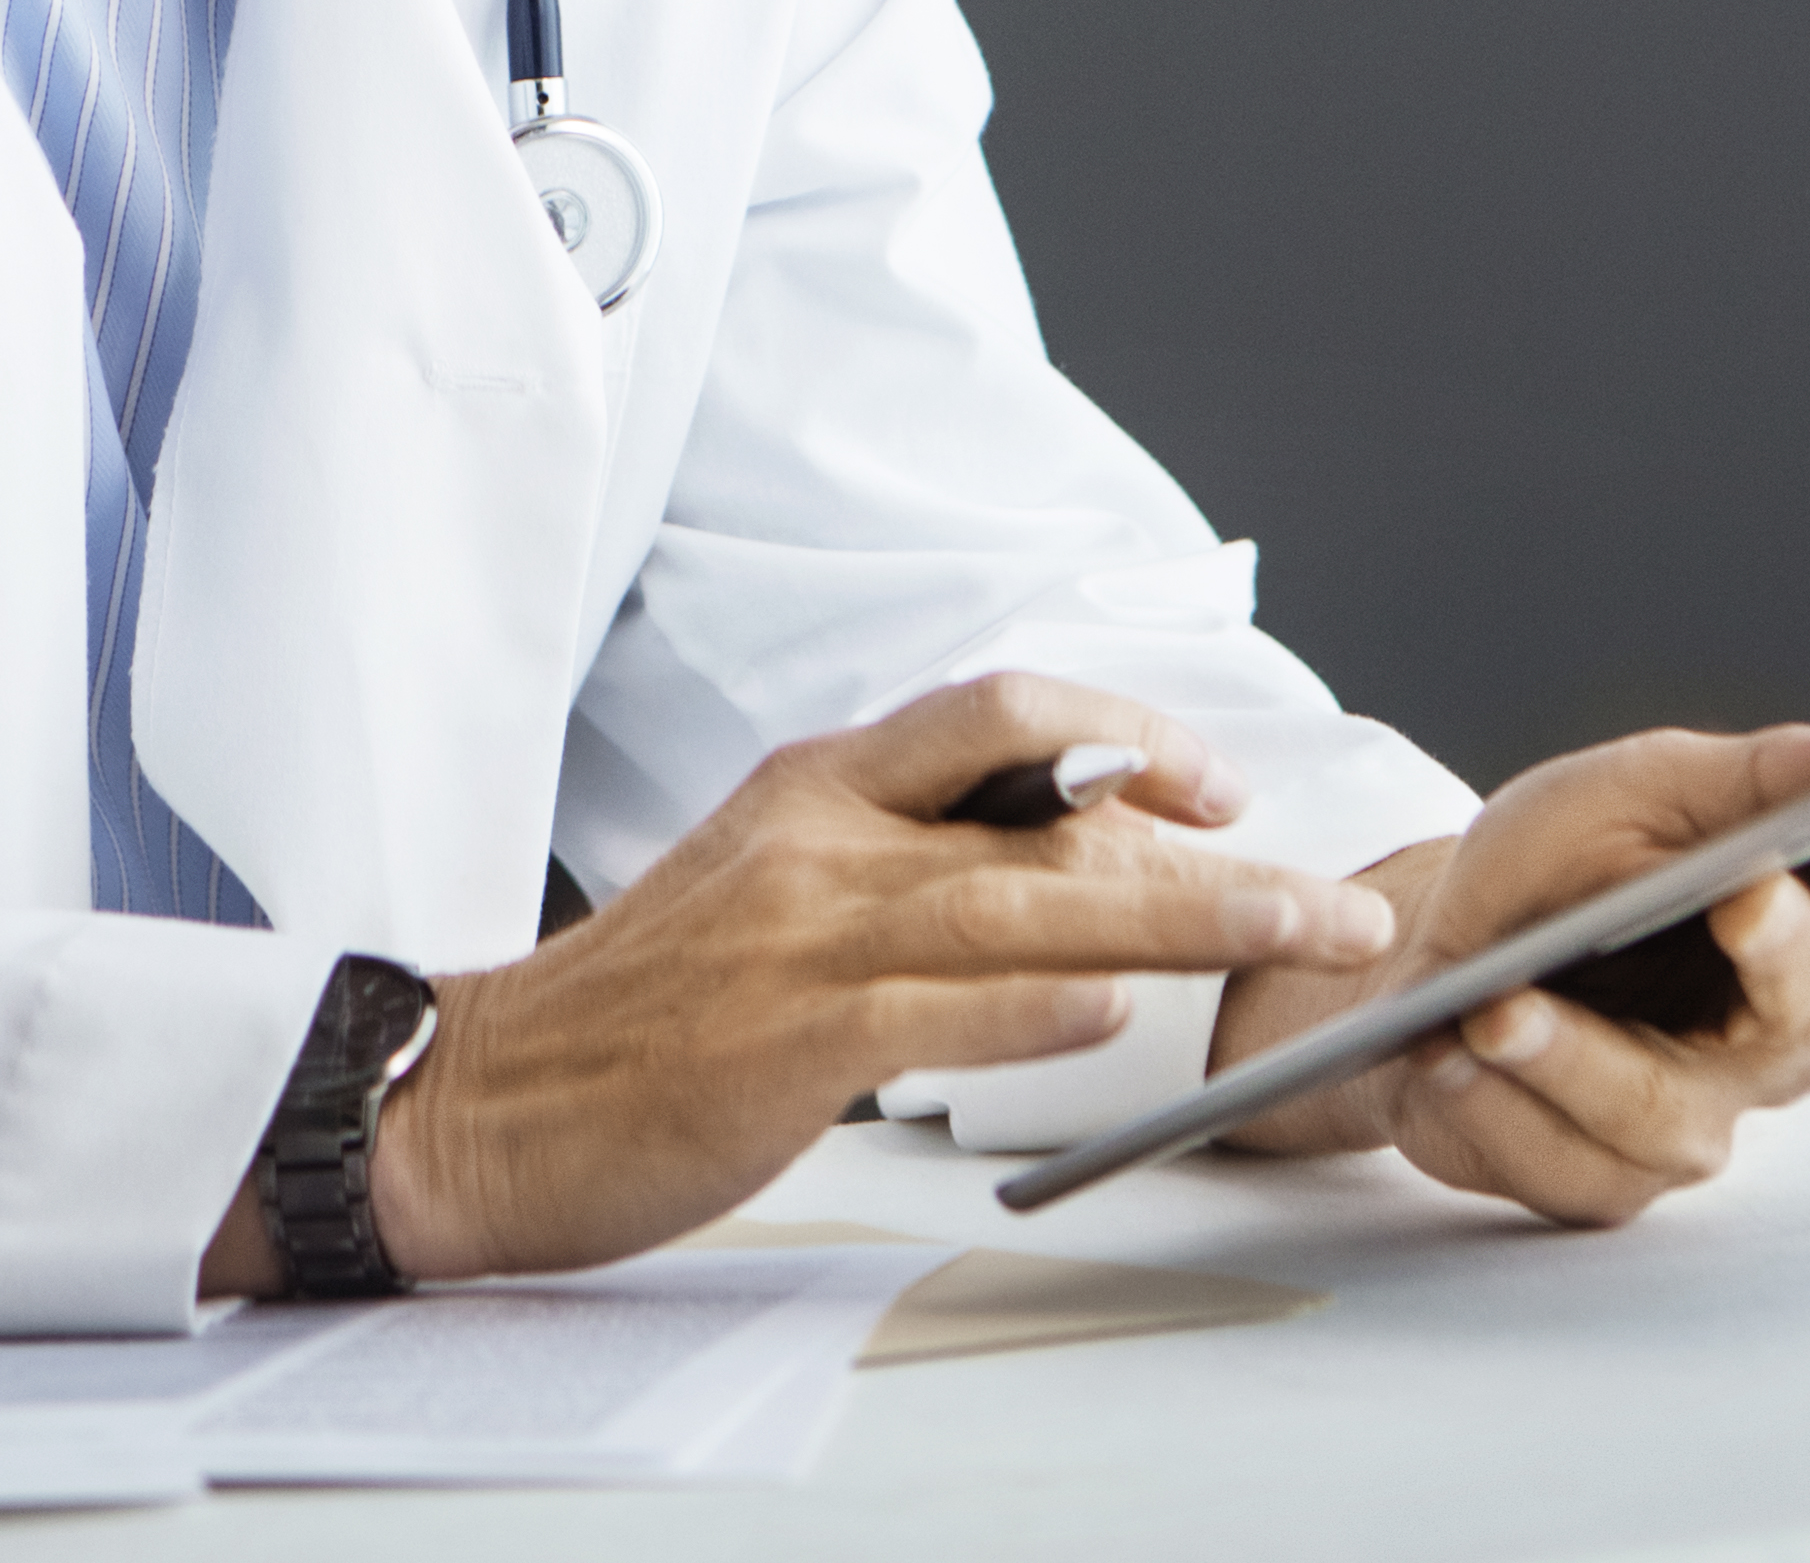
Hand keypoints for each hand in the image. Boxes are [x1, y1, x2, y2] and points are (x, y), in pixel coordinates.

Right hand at [201, 675, 1399, 1292]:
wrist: (479, 1097)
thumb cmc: (637, 1012)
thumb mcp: (769, 890)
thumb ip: (901, 870)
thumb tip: (1071, 903)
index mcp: (817, 784)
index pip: (1003, 712)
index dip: (1130, 735)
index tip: (1219, 788)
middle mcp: (823, 834)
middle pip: (1054, 806)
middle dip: (1216, 846)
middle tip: (1330, 895)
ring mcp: (805, 931)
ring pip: (1034, 904)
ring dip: (1186, 921)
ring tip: (1294, 942)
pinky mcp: (788, 1039)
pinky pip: (941, 1010)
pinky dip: (1041, 1011)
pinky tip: (1118, 1021)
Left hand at [1202, 725, 1809, 1226]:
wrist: (1429, 960)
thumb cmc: (1554, 870)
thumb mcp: (1634, 790)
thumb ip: (1754, 777)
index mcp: (1803, 918)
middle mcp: (1770, 1035)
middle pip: (1807, 1012)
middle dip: (1781, 953)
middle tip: (1743, 896)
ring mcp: (1695, 1120)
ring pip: (1664, 1111)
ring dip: (1575, 1056)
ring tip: (1497, 1009)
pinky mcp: (1605, 1180)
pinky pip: (1566, 1164)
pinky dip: (1496, 1106)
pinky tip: (1447, 1059)